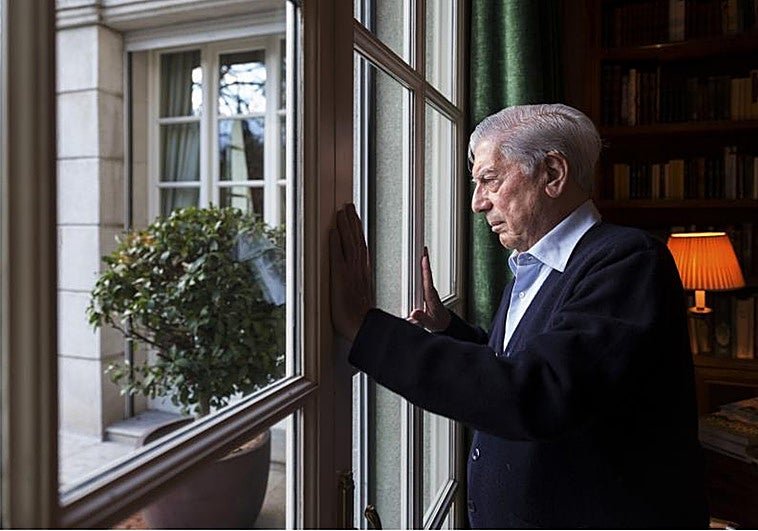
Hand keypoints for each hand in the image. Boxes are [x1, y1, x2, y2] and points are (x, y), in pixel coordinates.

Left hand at [330, 203, 374, 341]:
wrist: (363, 326)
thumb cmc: (361, 316)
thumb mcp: (363, 296)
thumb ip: (360, 285)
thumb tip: (357, 283)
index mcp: (364, 271)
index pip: (361, 245)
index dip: (358, 230)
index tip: (355, 217)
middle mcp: (359, 268)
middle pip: (356, 239)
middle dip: (352, 221)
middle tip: (348, 206)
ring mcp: (350, 271)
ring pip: (349, 242)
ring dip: (345, 225)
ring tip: (342, 211)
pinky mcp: (340, 277)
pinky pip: (337, 256)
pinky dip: (335, 243)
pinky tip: (332, 231)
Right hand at [408, 246, 449, 331]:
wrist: (443, 323)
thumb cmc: (438, 322)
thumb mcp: (429, 322)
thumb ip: (421, 317)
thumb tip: (414, 312)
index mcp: (431, 296)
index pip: (428, 279)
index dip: (426, 269)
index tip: (424, 258)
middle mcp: (431, 290)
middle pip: (427, 272)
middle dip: (425, 260)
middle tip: (423, 247)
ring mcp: (429, 290)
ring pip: (426, 274)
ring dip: (424, 262)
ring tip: (421, 250)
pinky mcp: (427, 291)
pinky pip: (425, 277)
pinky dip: (423, 268)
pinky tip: (420, 263)